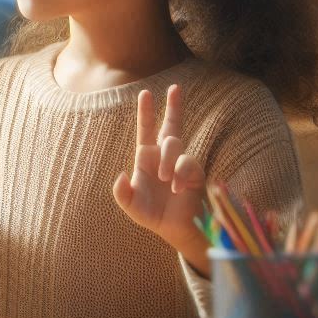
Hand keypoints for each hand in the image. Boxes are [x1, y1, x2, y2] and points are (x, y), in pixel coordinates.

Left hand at [112, 85, 207, 263]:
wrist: (175, 229)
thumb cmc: (152, 214)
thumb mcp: (131, 206)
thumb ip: (122, 193)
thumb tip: (122, 174)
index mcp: (146, 158)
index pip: (146, 129)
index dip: (146, 112)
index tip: (145, 92)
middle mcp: (165, 156)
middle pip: (171, 125)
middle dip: (174, 106)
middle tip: (175, 87)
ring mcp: (181, 163)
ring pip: (174, 145)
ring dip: (168, 161)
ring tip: (166, 181)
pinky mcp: (196, 173)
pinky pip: (188, 163)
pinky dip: (181, 175)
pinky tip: (177, 188)